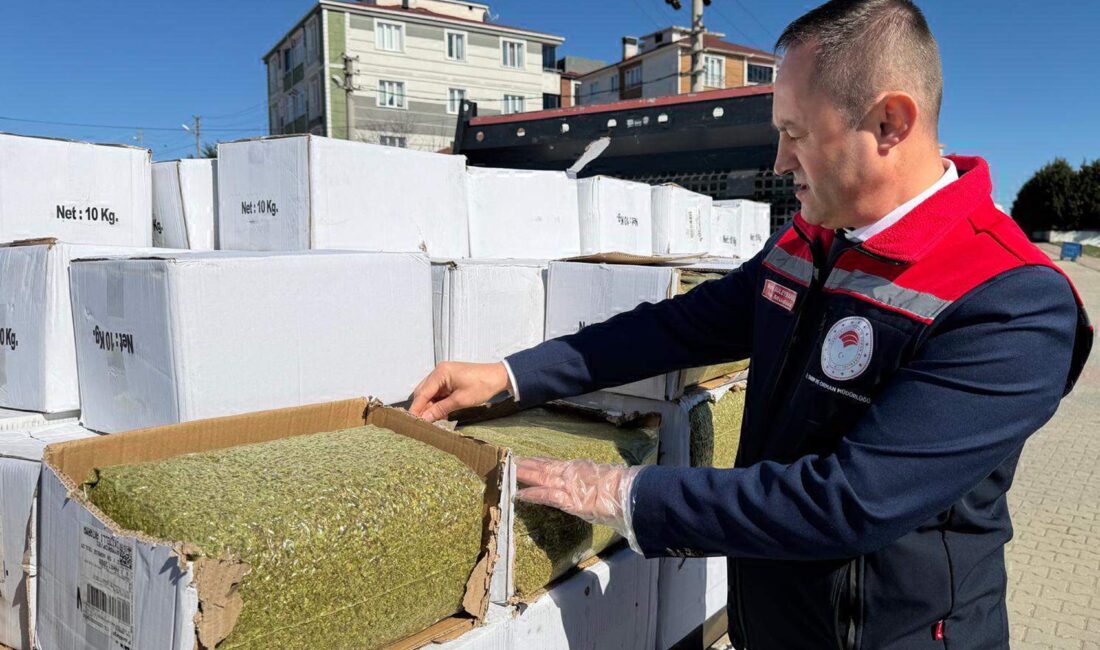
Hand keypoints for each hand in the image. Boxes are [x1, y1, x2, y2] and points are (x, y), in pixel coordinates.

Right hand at [409, 361, 510, 421]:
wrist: (498, 377)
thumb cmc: (481, 386)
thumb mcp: (460, 400)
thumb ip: (440, 409)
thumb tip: (424, 419)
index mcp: (440, 373)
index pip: (422, 393)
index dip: (416, 408)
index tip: (410, 422)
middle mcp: (438, 372)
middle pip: (423, 392)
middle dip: (421, 408)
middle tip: (419, 425)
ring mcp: (443, 375)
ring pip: (429, 394)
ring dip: (430, 407)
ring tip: (431, 422)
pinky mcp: (448, 380)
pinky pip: (438, 393)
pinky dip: (437, 404)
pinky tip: (440, 415)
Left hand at [515, 457, 644, 550]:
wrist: (629, 493)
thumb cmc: (621, 489)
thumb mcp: (605, 483)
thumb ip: (593, 483)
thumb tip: (592, 486)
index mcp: (580, 470)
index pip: (555, 466)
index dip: (540, 463)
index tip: (528, 460)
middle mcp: (571, 474)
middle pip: (544, 468)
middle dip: (527, 465)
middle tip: (511, 460)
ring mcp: (569, 485)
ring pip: (542, 478)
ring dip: (524, 475)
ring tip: (509, 471)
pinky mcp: (569, 499)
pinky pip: (547, 496)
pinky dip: (533, 495)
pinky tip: (519, 494)